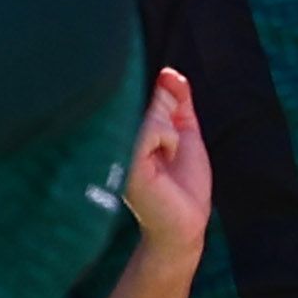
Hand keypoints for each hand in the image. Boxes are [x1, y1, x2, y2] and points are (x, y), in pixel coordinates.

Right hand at [117, 68, 210, 253]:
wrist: (186, 224)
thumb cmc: (183, 185)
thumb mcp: (184, 135)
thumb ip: (176, 103)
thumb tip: (169, 72)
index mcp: (122, 133)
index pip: (139, 94)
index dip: (164, 92)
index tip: (167, 112)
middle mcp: (112, 138)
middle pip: (145, 100)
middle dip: (168, 114)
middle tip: (172, 150)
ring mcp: (114, 148)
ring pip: (149, 113)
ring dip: (171, 132)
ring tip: (166, 159)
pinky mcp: (122, 159)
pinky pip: (150, 127)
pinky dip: (168, 139)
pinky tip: (163, 161)